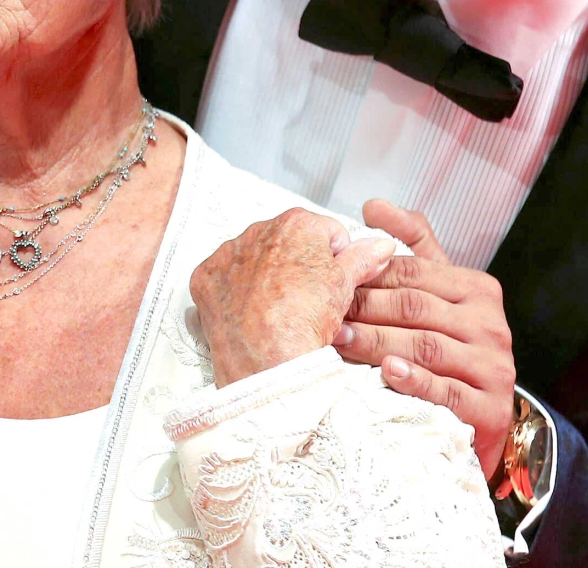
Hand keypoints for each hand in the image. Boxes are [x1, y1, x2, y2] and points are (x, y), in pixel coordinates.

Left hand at [191, 208, 397, 387]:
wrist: (267, 362)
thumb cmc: (307, 323)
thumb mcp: (345, 286)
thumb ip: (364, 257)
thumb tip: (382, 244)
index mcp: (298, 223)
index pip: (325, 232)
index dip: (334, 260)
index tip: (330, 284)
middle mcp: (259, 229)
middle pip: (288, 242)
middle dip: (298, 264)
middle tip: (305, 300)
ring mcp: (228, 253)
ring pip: (255, 257)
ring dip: (265, 275)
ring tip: (277, 309)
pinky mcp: (205, 277)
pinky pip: (224, 277)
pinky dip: (235, 291)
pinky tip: (249, 312)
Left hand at [335, 199, 515, 474]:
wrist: (485, 418)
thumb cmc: (451, 348)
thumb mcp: (437, 293)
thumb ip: (412, 247)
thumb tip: (373, 206)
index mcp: (477, 289)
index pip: (414, 273)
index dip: (369, 273)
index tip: (329, 277)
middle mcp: (490, 324)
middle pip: (415, 307)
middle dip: (365, 307)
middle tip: (323, 310)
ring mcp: (493, 367)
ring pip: (425, 345)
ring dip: (377, 341)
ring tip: (338, 339)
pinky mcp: (490, 408)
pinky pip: (446, 391)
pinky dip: (414, 380)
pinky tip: (387, 371)